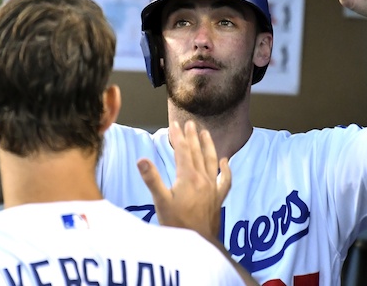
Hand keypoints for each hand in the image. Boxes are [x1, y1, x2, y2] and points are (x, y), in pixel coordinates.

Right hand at [137, 120, 230, 240]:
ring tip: (205, 133)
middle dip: (192, 136)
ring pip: (211, 160)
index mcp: (188, 177)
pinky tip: (225, 161)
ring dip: (208, 145)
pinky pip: (224, 179)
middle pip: (197, 152)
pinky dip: (225, 169)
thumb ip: (152, 179)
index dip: (177, 137)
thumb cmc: (177, 224)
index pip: (182, 151)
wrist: (198, 243)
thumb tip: (141, 159)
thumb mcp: (160, 201)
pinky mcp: (218, 197)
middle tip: (189, 123)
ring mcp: (212, 188)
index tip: (173, 124)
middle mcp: (202, 179)